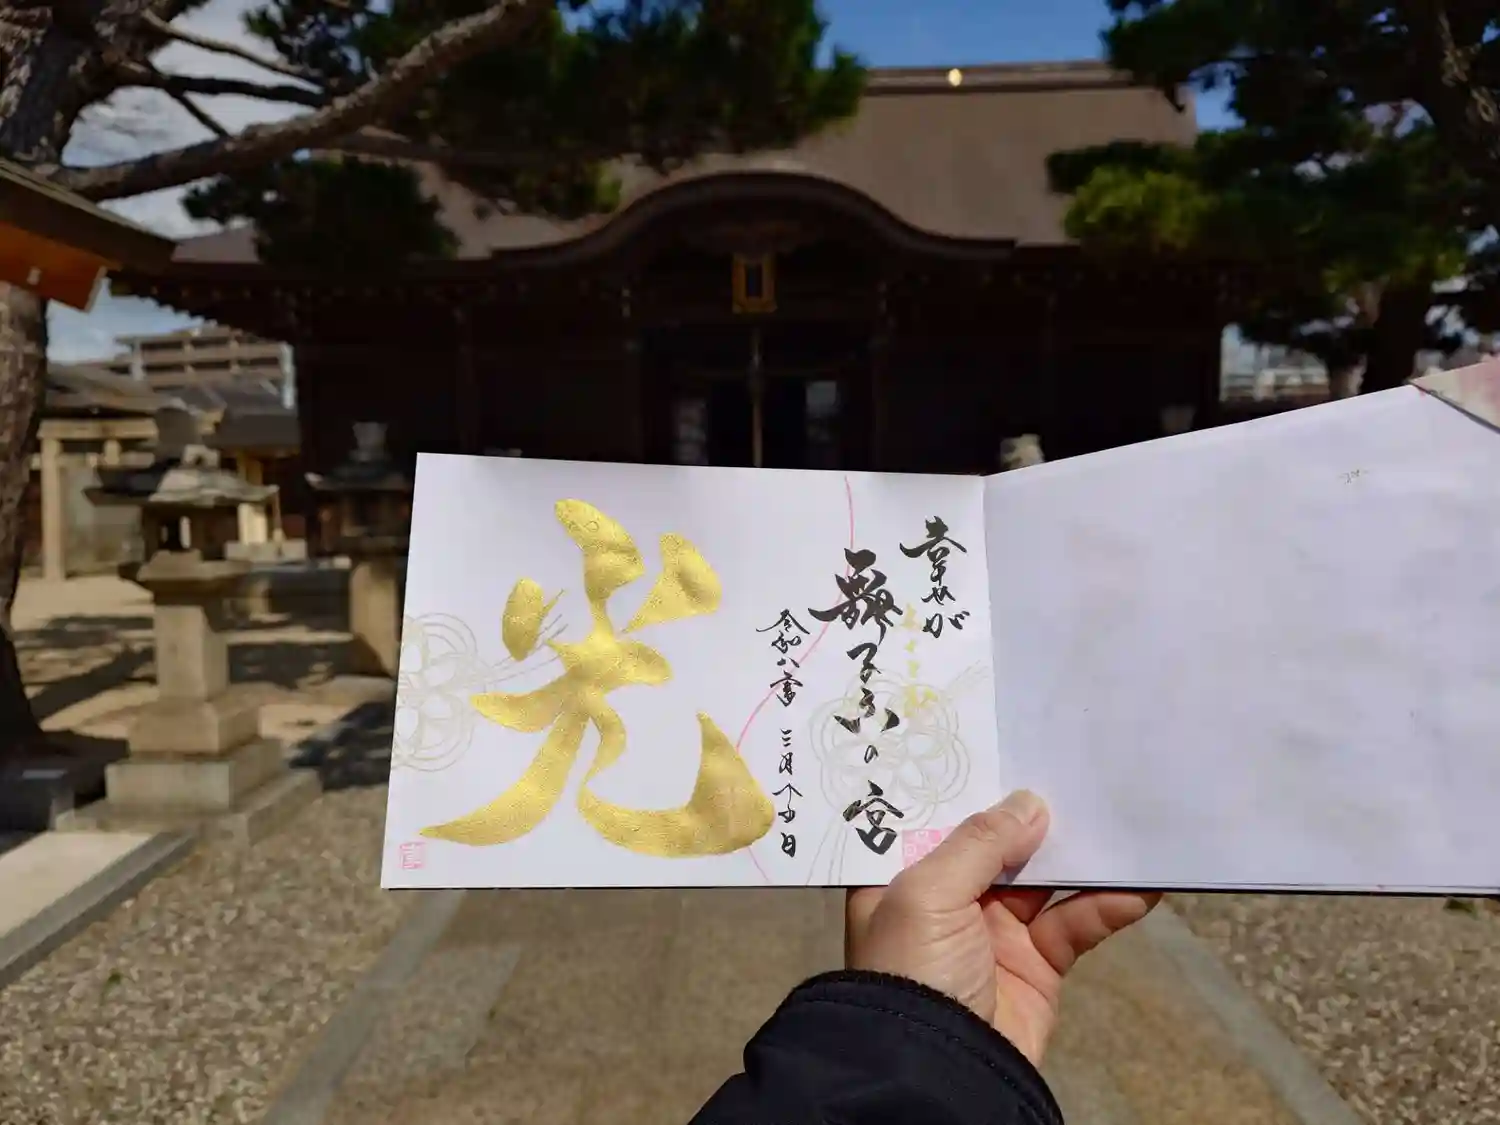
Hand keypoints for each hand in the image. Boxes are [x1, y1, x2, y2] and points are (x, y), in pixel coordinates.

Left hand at [845, 790, 1159, 1066]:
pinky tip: (1141, 884)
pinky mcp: (1036, 967)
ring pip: (1044, 878)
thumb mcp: (928, 894)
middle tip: (1075, 766)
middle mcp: (943, 899)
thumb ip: (979, 843)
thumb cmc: (913, 974)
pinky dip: (1109, 905)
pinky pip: (1076, 924)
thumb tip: (1030, 803)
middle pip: (995, 842)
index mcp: (898, 876)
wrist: (940, 1074)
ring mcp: (992, 933)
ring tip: (1121, 815)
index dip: (968, 782)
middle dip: (1032, 810)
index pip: (933, 816)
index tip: (1007, 738)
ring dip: (1081, 854)